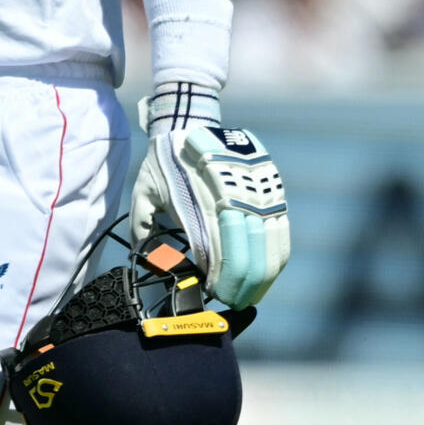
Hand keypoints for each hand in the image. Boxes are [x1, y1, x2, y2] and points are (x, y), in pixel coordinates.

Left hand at [131, 96, 289, 308]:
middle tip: (232, 303)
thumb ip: (142, 225)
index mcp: (200, 204)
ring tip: (251, 295)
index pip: (216, 254)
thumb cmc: (164, 161)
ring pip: (268, 248)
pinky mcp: (270, 189)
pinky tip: (268, 274)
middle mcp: (232, 200)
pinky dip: (276, 257)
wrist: (190, 121)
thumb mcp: (144, 190)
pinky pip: (281, 231)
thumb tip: (146, 256)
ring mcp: (256, 194)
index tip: (213, 295)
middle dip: (241, 287)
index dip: (219, 281)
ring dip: (261, 278)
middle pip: (245, 256)